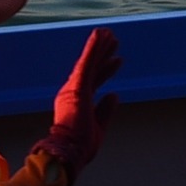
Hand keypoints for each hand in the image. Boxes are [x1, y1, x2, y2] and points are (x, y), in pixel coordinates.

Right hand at [35, 28, 123, 182]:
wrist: (68, 152)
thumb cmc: (80, 145)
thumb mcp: (98, 126)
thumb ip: (105, 109)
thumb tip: (114, 95)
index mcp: (77, 101)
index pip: (94, 80)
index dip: (106, 69)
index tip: (117, 59)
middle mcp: (73, 92)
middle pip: (92, 68)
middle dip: (103, 53)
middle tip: (114, 40)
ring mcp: (74, 88)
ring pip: (90, 62)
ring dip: (99, 46)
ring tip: (108, 33)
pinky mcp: (77, 87)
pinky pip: (87, 63)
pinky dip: (93, 48)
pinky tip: (99, 36)